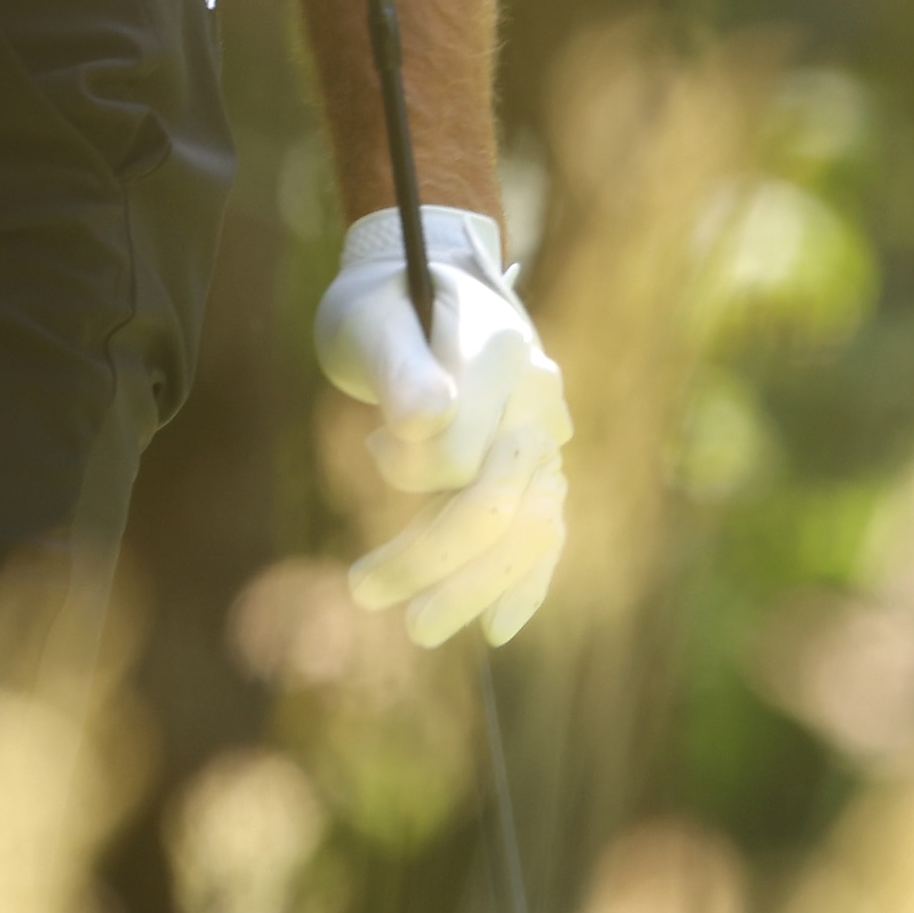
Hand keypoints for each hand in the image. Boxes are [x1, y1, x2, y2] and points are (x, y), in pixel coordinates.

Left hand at [314, 205, 571, 648]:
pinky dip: (526, 581)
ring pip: (526, 528)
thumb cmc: (384, 307)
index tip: (369, 448)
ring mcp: (548, 434)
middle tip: (365, 593)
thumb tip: (424, 419)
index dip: (404, 474)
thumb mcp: (373, 322)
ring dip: (471, 586)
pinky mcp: (543, 465)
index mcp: (498, 354)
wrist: (425, 286)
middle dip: (432, 557)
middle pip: (497, 502)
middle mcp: (537, 397)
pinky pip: (547, 532)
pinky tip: (497, 625)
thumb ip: (399, 370)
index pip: (458, 453)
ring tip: (419, 625)